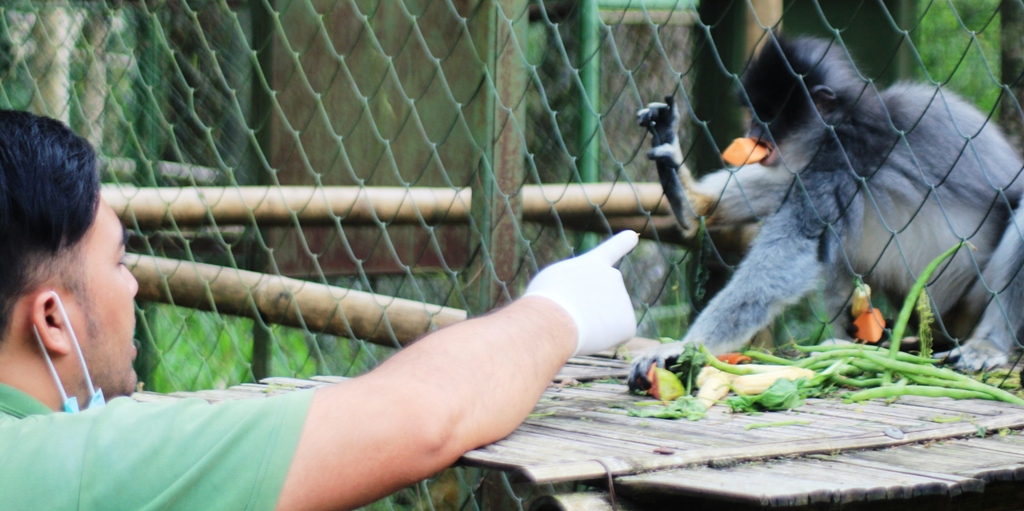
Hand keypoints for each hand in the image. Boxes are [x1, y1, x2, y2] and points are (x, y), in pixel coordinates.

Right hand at [524, 231, 638, 355]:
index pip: (611, 250)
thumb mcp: (553, 283)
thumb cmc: (545, 300)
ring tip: (575, 323)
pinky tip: (590, 335)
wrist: (553, 319)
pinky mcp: (628, 324)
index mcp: (592, 264)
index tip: (633, 236)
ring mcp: (623, 299)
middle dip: (591, 308)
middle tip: (570, 314)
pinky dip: (604, 340)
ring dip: (593, 324)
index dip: (622, 243)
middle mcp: (613, 276)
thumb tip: (586, 307)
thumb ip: (574, 288)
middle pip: (602, 299)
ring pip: (607, 319)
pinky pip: (616, 336)